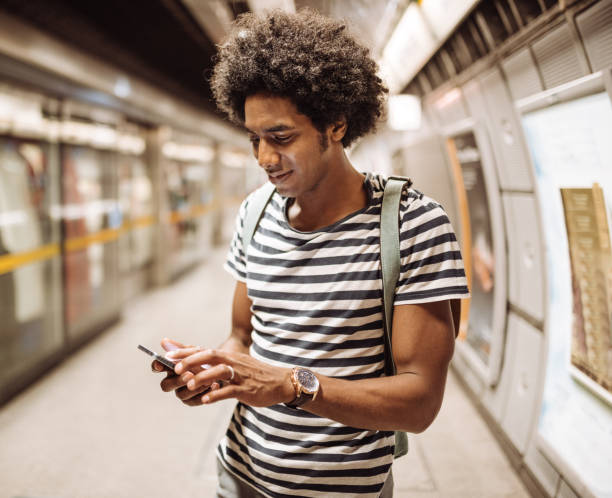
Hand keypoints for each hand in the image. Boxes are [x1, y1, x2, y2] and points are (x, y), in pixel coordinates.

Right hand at [151, 338, 219, 406]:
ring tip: (208, 381)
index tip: (161, 364)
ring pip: (181, 395)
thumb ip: (181, 349)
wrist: (222, 368)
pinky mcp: (193, 400)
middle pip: (166, 385)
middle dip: (177, 381)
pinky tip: (215, 386)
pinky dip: (205, 393)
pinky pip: (195, 401)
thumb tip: (164, 341)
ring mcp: (182, 392)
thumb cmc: (205, 360)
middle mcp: (173, 381)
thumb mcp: (196, 352)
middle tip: (189, 375)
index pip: (158, 367)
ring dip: (194, 388)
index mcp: (171, 367)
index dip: (157, 366)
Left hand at [173, 348, 294, 406]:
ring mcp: (241, 375)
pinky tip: (206, 400)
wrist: (281, 382)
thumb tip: (195, 364)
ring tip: (189, 384)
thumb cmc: (254, 375)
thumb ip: (216, 365)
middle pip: (210, 356)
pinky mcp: (247, 389)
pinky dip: (217, 394)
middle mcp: (234, 362)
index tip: (168, 354)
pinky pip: (231, 391)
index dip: (186, 352)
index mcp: (229, 356)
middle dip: (192, 360)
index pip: (204, 350)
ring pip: (220, 372)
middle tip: (175, 368)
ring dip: (203, 378)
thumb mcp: (236, 365)